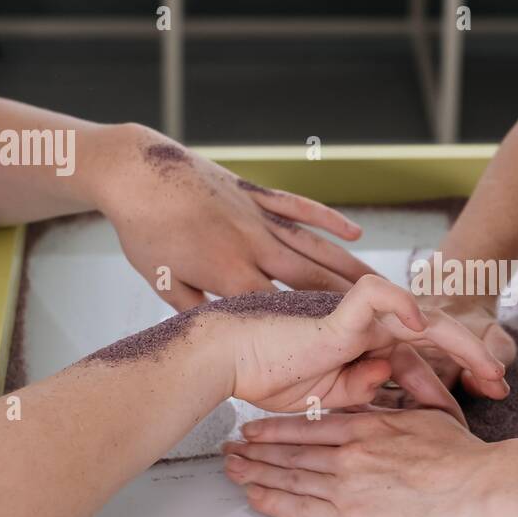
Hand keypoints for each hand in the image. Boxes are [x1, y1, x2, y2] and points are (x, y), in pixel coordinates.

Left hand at [94, 125, 378, 308]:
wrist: (135, 172)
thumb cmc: (144, 230)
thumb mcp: (161, 280)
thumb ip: (194, 308)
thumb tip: (217, 330)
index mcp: (228, 274)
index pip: (279, 310)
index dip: (311, 328)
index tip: (341, 345)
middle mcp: (252, 246)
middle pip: (309, 279)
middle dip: (347, 301)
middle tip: (382, 319)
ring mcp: (258, 216)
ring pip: (313, 245)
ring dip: (349, 265)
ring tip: (379, 282)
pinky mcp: (256, 192)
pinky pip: (300, 207)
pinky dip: (329, 219)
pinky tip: (356, 233)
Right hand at [212, 276, 508, 419]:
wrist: (230, 363)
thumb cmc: (271, 379)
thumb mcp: (331, 400)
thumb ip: (363, 392)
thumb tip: (391, 387)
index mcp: (369, 349)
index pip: (425, 361)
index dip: (454, 382)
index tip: (480, 407)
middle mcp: (371, 329)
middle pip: (435, 336)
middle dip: (472, 359)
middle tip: (501, 384)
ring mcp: (358, 318)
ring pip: (422, 315)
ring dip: (458, 340)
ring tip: (485, 364)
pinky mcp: (340, 311)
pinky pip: (378, 296)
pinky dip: (400, 304)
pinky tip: (420, 324)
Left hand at [222, 408, 517, 516]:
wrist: (479, 489)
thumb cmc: (464, 458)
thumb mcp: (431, 416)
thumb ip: (402, 404)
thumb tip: (388, 391)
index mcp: (367, 428)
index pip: (310, 428)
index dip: (277, 429)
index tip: (255, 430)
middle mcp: (348, 455)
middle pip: (290, 451)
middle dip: (255, 450)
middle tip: (228, 450)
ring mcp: (344, 488)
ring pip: (288, 477)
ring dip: (254, 473)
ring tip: (230, 470)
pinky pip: (298, 511)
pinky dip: (271, 501)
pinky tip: (252, 496)